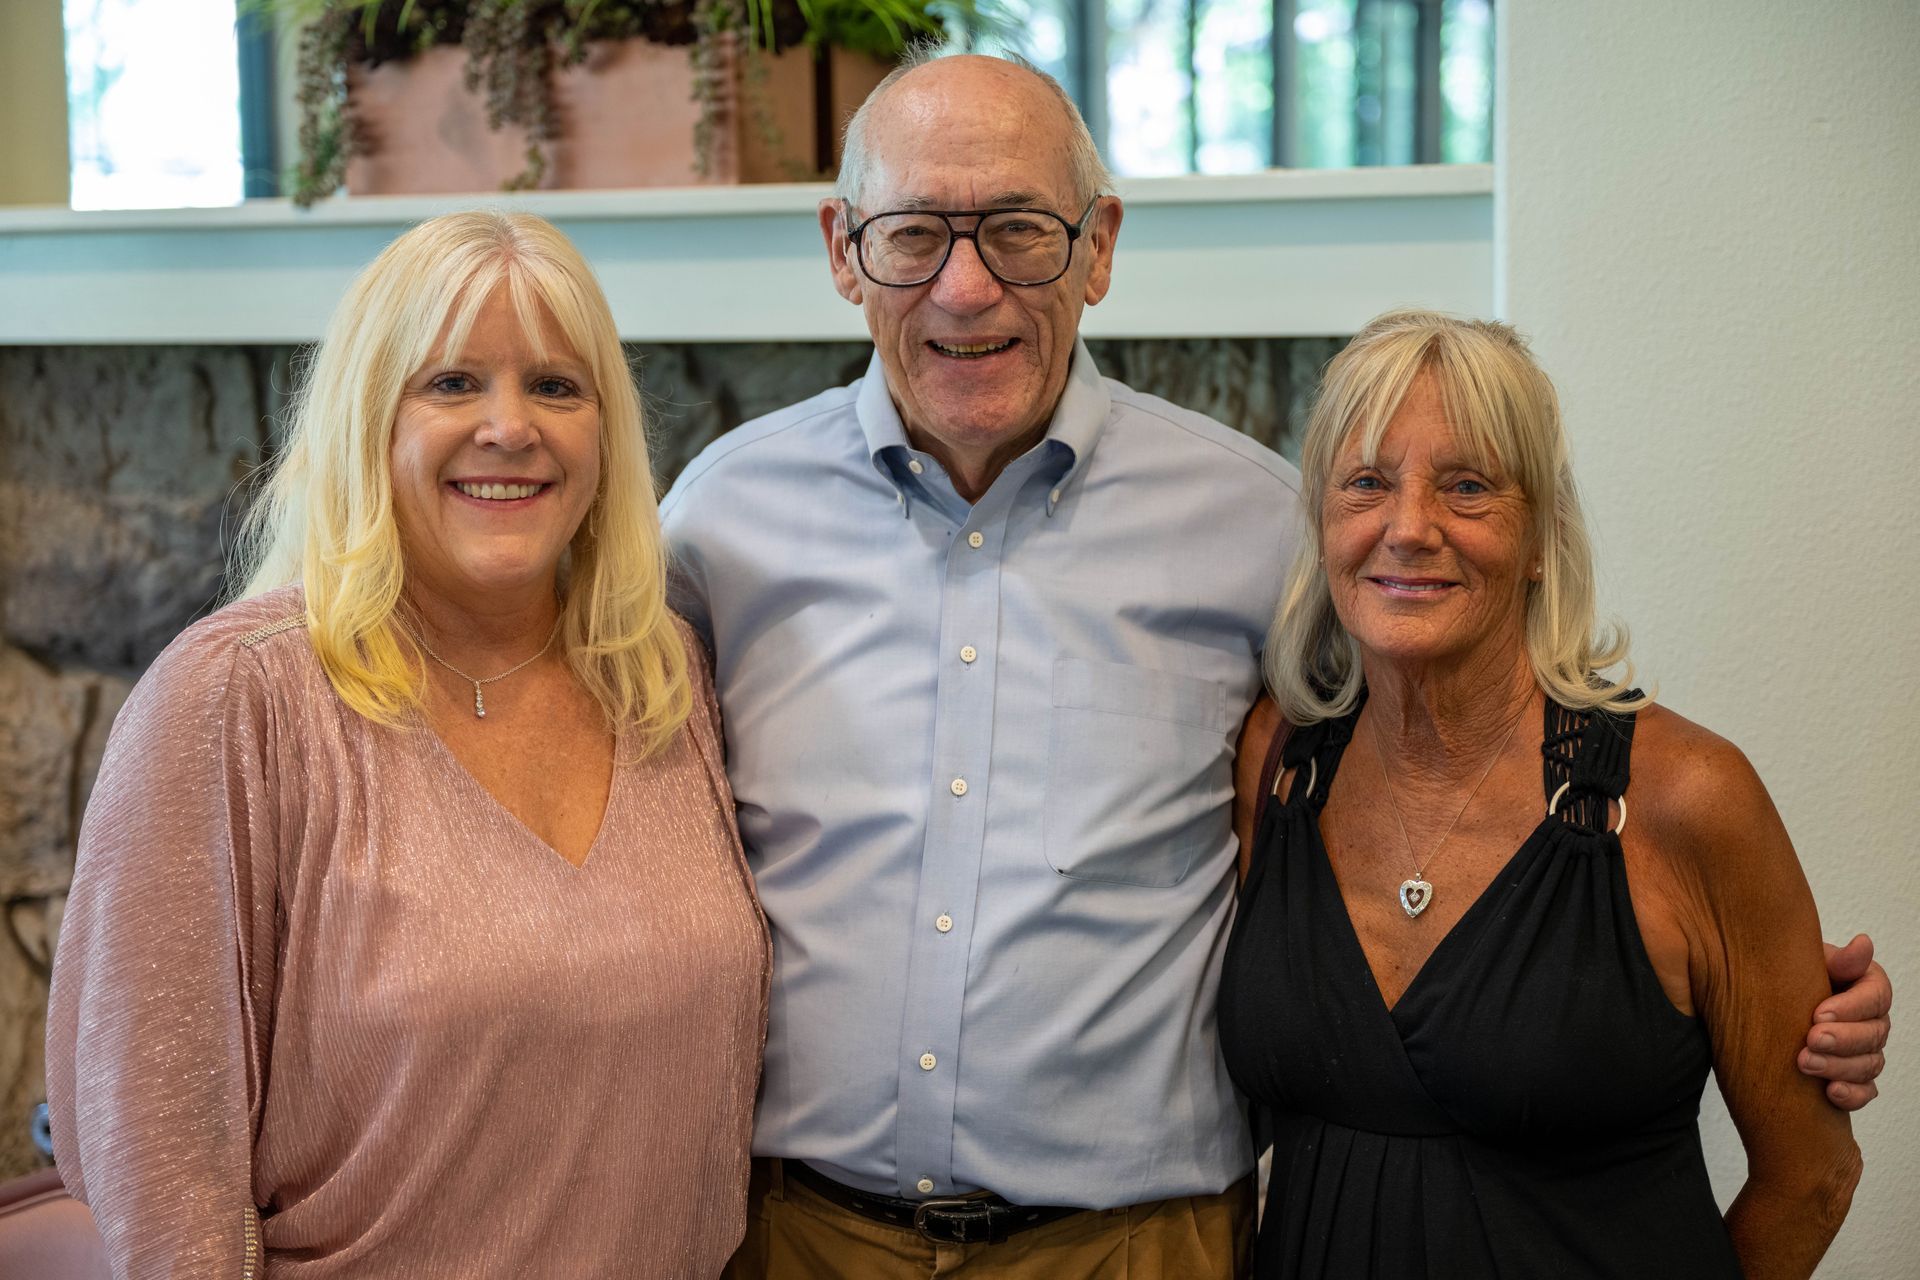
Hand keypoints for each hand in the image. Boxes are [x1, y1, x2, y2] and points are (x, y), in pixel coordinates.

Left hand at [1797, 934, 1890, 1110]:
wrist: (1765, 999)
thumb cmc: (1787, 974)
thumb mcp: (1806, 960)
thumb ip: (1837, 957)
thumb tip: (1863, 943)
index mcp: (1866, 986)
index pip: (1875, 998)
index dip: (1850, 1008)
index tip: (1818, 1013)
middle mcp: (1872, 1020)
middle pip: (1874, 1035)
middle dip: (1842, 1040)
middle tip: (1811, 1040)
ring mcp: (1865, 1051)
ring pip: (1868, 1064)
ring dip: (1838, 1067)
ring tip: (1806, 1063)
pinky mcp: (1853, 1078)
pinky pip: (1865, 1092)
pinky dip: (1852, 1095)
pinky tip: (1830, 1092)